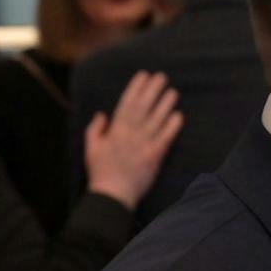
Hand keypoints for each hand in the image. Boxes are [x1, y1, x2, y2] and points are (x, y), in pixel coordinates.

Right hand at [84, 71, 182, 209]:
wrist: (112, 194)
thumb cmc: (101, 171)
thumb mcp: (91, 147)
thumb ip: (95, 129)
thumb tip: (102, 113)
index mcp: (115, 130)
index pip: (126, 103)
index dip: (135, 88)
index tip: (143, 75)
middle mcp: (130, 134)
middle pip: (143, 107)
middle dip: (152, 90)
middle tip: (162, 76)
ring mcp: (144, 144)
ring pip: (156, 119)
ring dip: (165, 104)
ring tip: (173, 91)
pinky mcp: (155, 156)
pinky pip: (165, 138)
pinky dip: (172, 126)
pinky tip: (179, 115)